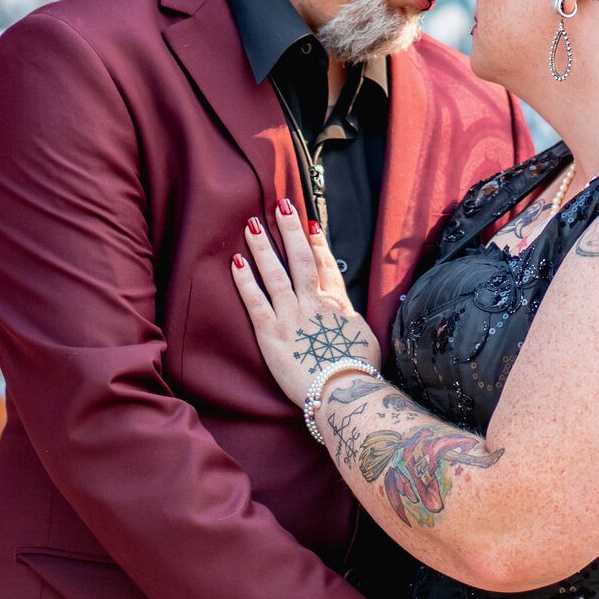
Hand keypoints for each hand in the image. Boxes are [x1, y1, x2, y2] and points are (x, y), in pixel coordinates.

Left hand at [232, 201, 380, 406]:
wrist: (345, 394)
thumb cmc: (358, 372)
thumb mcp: (362, 337)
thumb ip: (349, 319)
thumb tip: (345, 312)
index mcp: (337, 305)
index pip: (326, 265)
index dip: (317, 241)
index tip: (309, 221)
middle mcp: (314, 303)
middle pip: (302, 259)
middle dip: (290, 230)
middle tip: (281, 205)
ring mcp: (292, 316)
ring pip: (276, 273)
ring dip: (264, 247)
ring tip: (252, 224)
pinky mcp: (271, 334)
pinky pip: (255, 301)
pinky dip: (245, 281)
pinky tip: (235, 261)